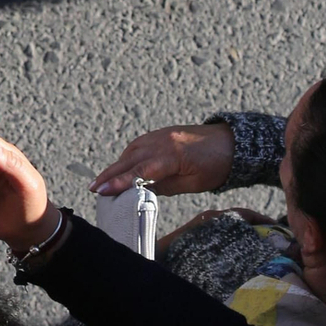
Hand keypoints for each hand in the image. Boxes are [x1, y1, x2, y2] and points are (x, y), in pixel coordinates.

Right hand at [95, 121, 233, 198]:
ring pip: (132, 151)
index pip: (140, 171)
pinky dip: (128, 156)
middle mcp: (163, 141)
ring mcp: (162, 135)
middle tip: (92, 188)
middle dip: (110, 174)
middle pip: (130, 160)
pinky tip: (121, 166)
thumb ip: (166, 186)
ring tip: (102, 181)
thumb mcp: (193, 183)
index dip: (120, 182)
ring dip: (116, 165)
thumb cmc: (217, 166)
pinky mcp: (163, 134)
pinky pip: (139, 145)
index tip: (102, 191)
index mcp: (172, 155)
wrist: (232, 142)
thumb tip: (142, 192)